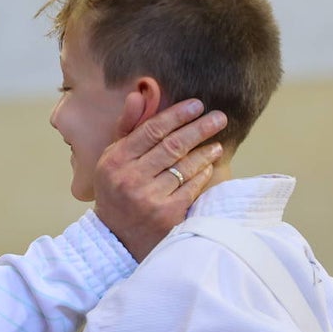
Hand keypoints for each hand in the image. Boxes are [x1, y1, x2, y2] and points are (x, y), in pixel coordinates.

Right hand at [93, 98, 226, 261]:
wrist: (116, 238)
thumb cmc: (116, 190)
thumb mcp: (113, 158)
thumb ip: (127, 126)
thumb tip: (139, 94)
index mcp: (115, 160)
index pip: (151, 130)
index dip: (176, 115)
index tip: (197, 105)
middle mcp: (130, 178)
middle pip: (172, 145)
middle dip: (199, 128)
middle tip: (219, 117)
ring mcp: (148, 198)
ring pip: (184, 166)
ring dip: (205, 152)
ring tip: (216, 143)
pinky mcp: (166, 215)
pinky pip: (191, 188)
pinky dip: (202, 174)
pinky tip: (209, 166)